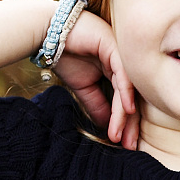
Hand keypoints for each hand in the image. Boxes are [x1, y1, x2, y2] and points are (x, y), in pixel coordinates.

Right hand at [52, 11, 139, 148]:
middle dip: (130, 123)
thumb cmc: (65, 55)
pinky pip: (123, 74)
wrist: (48, 33)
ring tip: (121, 135)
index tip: (123, 143)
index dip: (125, 123)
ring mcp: (121, 53)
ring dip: (125, 114)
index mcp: (117, 69)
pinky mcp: (114, 46)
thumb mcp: (83, 87)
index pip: (126, 99)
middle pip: (132, 96)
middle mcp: (123, 62)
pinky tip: (127, 110)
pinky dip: (126, 92)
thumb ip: (97, 104)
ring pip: (128, 89)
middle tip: (129, 146)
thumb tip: (107, 126)